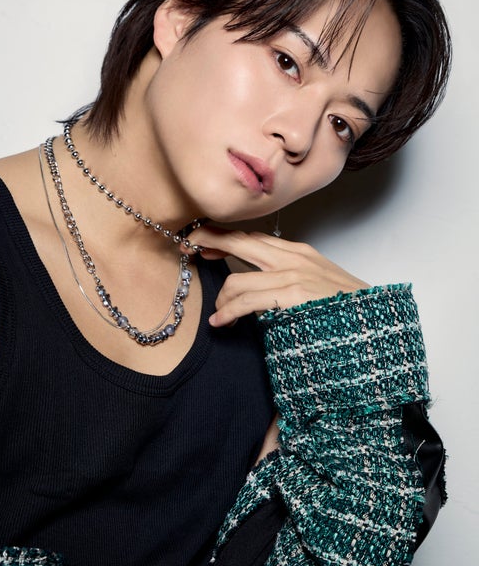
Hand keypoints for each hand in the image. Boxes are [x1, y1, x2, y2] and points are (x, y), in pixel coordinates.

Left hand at [186, 227, 369, 326]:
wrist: (379, 328)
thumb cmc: (349, 314)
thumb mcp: (319, 287)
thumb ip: (289, 281)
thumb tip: (259, 287)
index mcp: (300, 253)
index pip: (254, 238)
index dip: (223, 237)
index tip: (201, 242)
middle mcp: (295, 258)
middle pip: (241, 242)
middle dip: (208, 241)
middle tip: (187, 249)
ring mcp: (295, 276)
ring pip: (238, 279)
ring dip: (221, 300)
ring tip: (219, 317)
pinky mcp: (294, 296)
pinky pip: (246, 300)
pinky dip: (228, 312)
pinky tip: (222, 322)